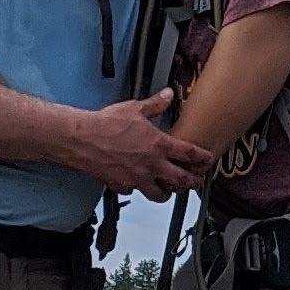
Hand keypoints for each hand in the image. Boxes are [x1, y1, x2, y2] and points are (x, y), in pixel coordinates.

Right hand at [57, 89, 208, 196]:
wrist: (81, 139)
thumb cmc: (105, 124)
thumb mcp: (134, 108)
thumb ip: (155, 104)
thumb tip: (168, 95)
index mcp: (158, 145)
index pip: (189, 154)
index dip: (203, 158)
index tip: (207, 160)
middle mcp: (151, 165)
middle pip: (181, 181)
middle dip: (192, 183)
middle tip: (195, 182)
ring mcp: (137, 178)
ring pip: (160, 194)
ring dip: (167, 192)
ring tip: (169, 190)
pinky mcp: (122, 186)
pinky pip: (134, 192)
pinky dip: (138, 189)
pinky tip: (137, 184)